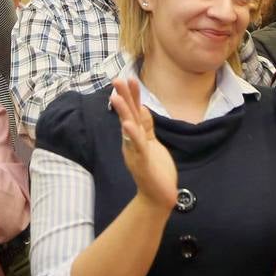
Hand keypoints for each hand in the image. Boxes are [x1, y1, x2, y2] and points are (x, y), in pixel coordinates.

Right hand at [108, 76, 177, 208]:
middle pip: (127, 116)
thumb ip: (146, 126)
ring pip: (128, 128)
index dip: (133, 96)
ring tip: (116, 96)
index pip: (134, 112)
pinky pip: (137, 146)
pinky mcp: (142, 162)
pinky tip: (128, 124)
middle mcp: (132, 142)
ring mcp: (135, 152)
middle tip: (117, 79)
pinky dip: (132, 135)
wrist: (158, 198)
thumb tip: (142, 107)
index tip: (130, 78)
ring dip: (122, 112)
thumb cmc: (155, 170)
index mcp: (136, 137)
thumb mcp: (151, 143)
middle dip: (124, 97)